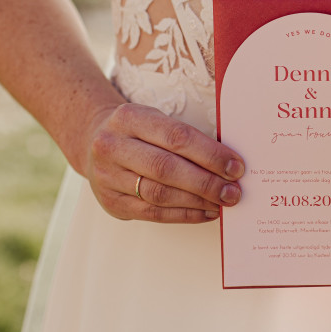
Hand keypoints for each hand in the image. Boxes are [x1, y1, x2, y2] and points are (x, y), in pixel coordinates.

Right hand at [83, 103, 245, 222]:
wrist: (95, 142)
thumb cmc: (138, 133)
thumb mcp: (155, 121)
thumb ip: (185, 138)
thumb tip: (229, 164)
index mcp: (129, 117)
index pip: (176, 137)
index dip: (210, 154)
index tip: (236, 167)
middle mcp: (112, 146)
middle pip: (166, 168)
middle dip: (206, 182)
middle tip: (233, 191)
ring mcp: (107, 176)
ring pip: (159, 194)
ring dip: (197, 201)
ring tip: (222, 203)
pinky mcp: (111, 202)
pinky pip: (153, 213)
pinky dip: (184, 214)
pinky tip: (205, 212)